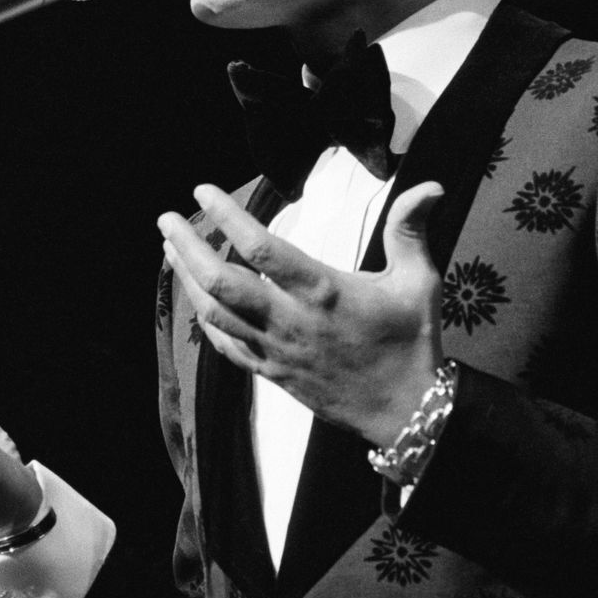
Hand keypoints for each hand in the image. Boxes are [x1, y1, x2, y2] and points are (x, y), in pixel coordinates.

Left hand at [157, 182, 446, 446]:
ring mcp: (276, 350)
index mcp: (324, 293)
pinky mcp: (272, 373)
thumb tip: (431, 185)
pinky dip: (204, 318)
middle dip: (187, 247)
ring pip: (215, 314)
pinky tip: (196, 297)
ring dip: (187, 279)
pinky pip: (226, 345)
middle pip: (221, 282)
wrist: (407, 412)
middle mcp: (291, 321)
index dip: (227, 217)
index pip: (262, 249)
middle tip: (165, 218)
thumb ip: (412, 230)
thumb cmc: (412, 342)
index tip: (202, 190)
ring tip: (170, 247)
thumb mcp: (420, 282)